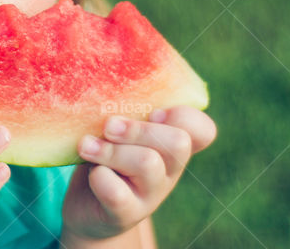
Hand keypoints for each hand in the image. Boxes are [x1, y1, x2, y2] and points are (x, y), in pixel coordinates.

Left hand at [60, 106, 216, 240]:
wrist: (87, 209)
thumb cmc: (104, 157)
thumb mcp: (118, 131)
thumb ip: (124, 108)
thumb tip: (102, 74)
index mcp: (170, 146)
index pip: (203, 129)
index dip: (184, 117)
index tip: (153, 112)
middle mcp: (168, 171)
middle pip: (177, 142)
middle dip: (139, 129)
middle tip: (109, 127)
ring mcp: (149, 195)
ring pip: (148, 163)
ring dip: (111, 150)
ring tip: (86, 145)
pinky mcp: (124, 214)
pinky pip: (117, 192)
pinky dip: (100, 177)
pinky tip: (90, 172)